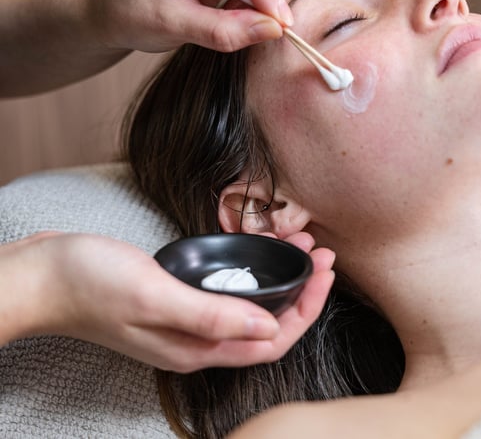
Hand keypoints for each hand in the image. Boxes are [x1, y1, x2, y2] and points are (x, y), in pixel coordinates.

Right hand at [3, 231, 333, 371]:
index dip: (307, 310)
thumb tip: (268, 327)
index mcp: (196, 348)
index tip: (325, 272)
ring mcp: (185, 322)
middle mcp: (196, 341)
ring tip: (300, 245)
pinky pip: (228, 294)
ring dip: (281, 281)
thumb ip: (211, 314)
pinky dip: (251, 274)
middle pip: (268, 326)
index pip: (272, 341)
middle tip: (322, 253)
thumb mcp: (155, 294)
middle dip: (303, 293)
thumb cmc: (89, 284)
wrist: (41, 277)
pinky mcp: (176, 301)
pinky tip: (258, 248)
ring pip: (251, 308)